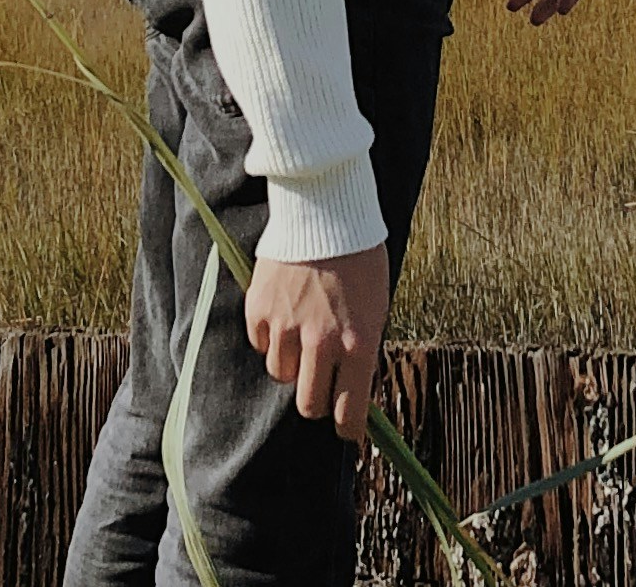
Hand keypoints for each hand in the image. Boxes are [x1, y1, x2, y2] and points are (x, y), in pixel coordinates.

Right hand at [246, 243, 389, 442]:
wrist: (324, 208)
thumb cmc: (359, 256)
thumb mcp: (376, 305)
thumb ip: (363, 349)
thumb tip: (354, 388)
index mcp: (357, 344)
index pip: (349, 414)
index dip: (349, 428)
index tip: (348, 427)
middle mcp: (320, 343)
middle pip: (308, 405)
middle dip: (317, 398)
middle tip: (321, 380)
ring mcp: (286, 327)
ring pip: (281, 374)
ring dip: (292, 361)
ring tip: (302, 329)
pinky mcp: (259, 310)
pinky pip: (260, 343)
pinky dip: (270, 334)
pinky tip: (284, 308)